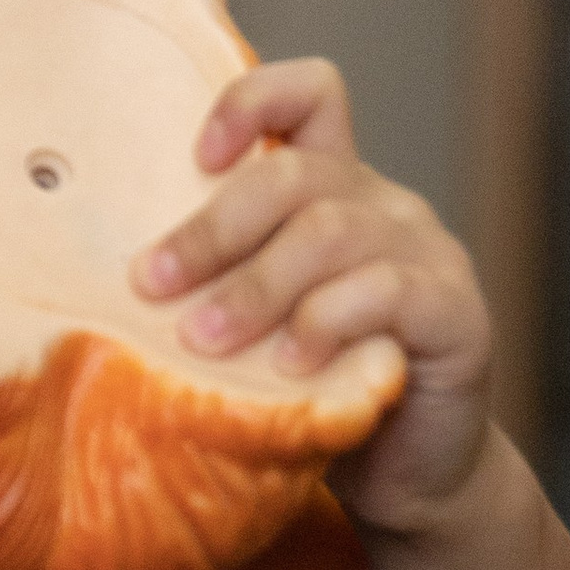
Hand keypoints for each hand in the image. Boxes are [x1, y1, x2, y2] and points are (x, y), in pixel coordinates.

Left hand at [135, 59, 490, 536]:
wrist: (408, 474)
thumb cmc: (314, 393)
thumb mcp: (256, 327)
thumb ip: (214, 287)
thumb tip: (113, 288)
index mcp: (335, 190)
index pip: (310, 96)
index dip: (252, 102)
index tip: (195, 157)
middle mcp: (384, 206)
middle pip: (296, 175)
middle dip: (211, 230)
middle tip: (151, 286)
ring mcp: (427, 253)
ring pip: (330, 233)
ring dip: (254, 287)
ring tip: (204, 340)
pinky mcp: (457, 311)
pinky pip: (386, 291)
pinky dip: (325, 323)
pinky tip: (290, 366)